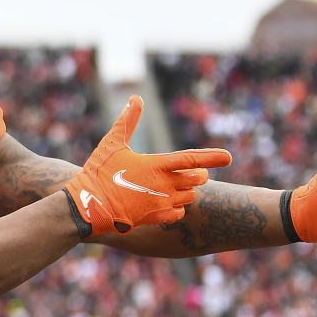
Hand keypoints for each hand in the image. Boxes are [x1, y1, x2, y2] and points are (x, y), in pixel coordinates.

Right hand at [64, 96, 230, 236]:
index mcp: (158, 165)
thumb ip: (128, 120)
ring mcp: (162, 203)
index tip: (228, 157)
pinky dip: (177, 208)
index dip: (212, 157)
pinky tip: (166, 203)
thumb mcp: (112, 143)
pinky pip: (178, 214)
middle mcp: (165, 185)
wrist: (87, 205)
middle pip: (197, 180)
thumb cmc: (99, 172)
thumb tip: (136, 98)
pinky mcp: (156, 219)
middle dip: (198, 175)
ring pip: (189, 197)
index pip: (192, 159)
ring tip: (174, 186)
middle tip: (192, 172)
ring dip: (186, 191)